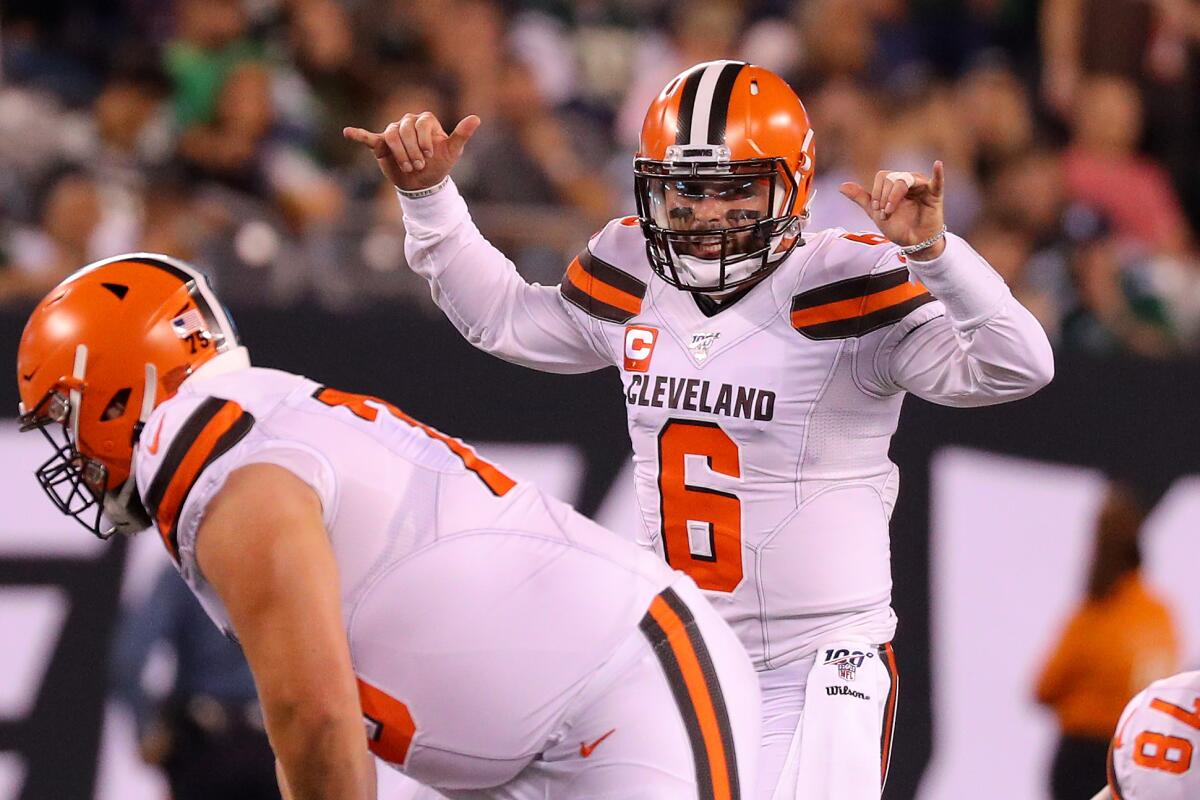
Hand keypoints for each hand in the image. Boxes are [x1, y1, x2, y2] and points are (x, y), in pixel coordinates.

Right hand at [344, 113, 480, 192]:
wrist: (424, 184)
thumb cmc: (439, 165)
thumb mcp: (453, 151)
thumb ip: (461, 135)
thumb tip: (476, 118)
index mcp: (425, 121)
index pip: (421, 123)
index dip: (424, 140)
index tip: (429, 156)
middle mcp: (408, 123)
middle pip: (405, 129)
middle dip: (412, 150)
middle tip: (419, 166)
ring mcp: (393, 132)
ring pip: (391, 135)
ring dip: (400, 153)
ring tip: (408, 167)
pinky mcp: (381, 144)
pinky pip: (368, 137)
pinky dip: (358, 134)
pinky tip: (348, 132)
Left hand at [839, 162, 946, 258]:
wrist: (913, 243)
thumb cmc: (898, 226)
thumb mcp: (876, 212)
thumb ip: (860, 197)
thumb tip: (841, 186)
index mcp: (896, 182)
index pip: (883, 176)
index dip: (876, 193)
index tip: (877, 210)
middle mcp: (910, 180)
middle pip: (891, 178)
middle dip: (883, 197)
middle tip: (886, 213)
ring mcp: (923, 186)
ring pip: (904, 180)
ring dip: (893, 197)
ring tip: (891, 211)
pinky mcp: (935, 195)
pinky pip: (938, 182)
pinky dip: (938, 173)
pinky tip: (938, 165)